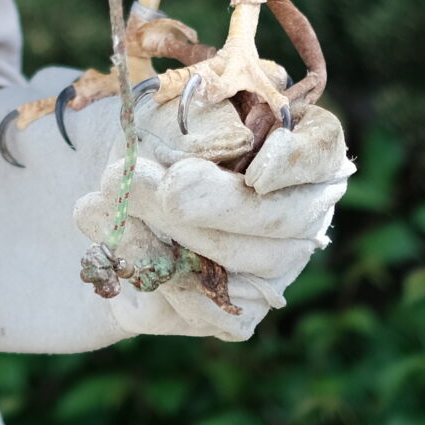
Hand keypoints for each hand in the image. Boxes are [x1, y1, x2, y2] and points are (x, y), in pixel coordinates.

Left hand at [72, 92, 350, 340]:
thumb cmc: (143, 131)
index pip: (321, 150)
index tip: (256, 171)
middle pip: (287, 218)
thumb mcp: (162, 109)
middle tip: (158, 186)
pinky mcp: (241, 309)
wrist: (102, 189)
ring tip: (104, 207)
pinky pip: (224, 315)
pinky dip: (175, 288)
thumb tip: (201, 166)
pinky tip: (129, 260)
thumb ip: (192, 128)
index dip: (297, 162)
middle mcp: (299, 205)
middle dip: (218, 205)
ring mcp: (277, 263)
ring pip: (254, 265)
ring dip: (178, 238)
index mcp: (293, 140)